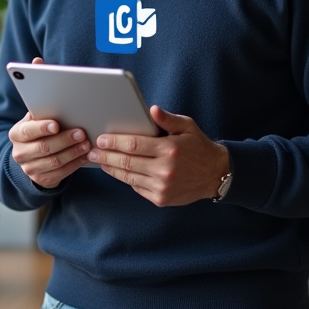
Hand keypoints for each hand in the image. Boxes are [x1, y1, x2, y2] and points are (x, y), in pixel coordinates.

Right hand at [8, 57, 90, 188]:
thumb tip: (38, 61)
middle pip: (44, 148)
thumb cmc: (38, 129)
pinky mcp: (43, 180)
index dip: (41, 128)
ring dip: (73, 152)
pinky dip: (75, 164)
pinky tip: (86, 155)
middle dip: (64, 139)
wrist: (30, 159)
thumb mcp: (35, 112)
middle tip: (82, 132)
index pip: (27, 131)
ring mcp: (30, 169)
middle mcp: (20, 153)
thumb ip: (37, 89)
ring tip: (88, 142)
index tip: (56, 123)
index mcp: (17, 133)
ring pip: (55, 161)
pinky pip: (62, 173)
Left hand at [89, 105, 229, 206]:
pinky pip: (137, 187)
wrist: (216, 175)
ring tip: (100, 161)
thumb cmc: (199, 147)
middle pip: (126, 162)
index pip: (133, 145)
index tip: (101, 140)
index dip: (114, 142)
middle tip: (92, 151)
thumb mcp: (187, 127)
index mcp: (170, 149)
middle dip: (106, 156)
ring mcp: (162, 186)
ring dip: (111, 169)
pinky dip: (126, 179)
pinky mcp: (161, 198)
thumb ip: (167, 119)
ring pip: (128, 177)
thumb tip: (151, 110)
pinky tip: (118, 171)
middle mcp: (165, 169)